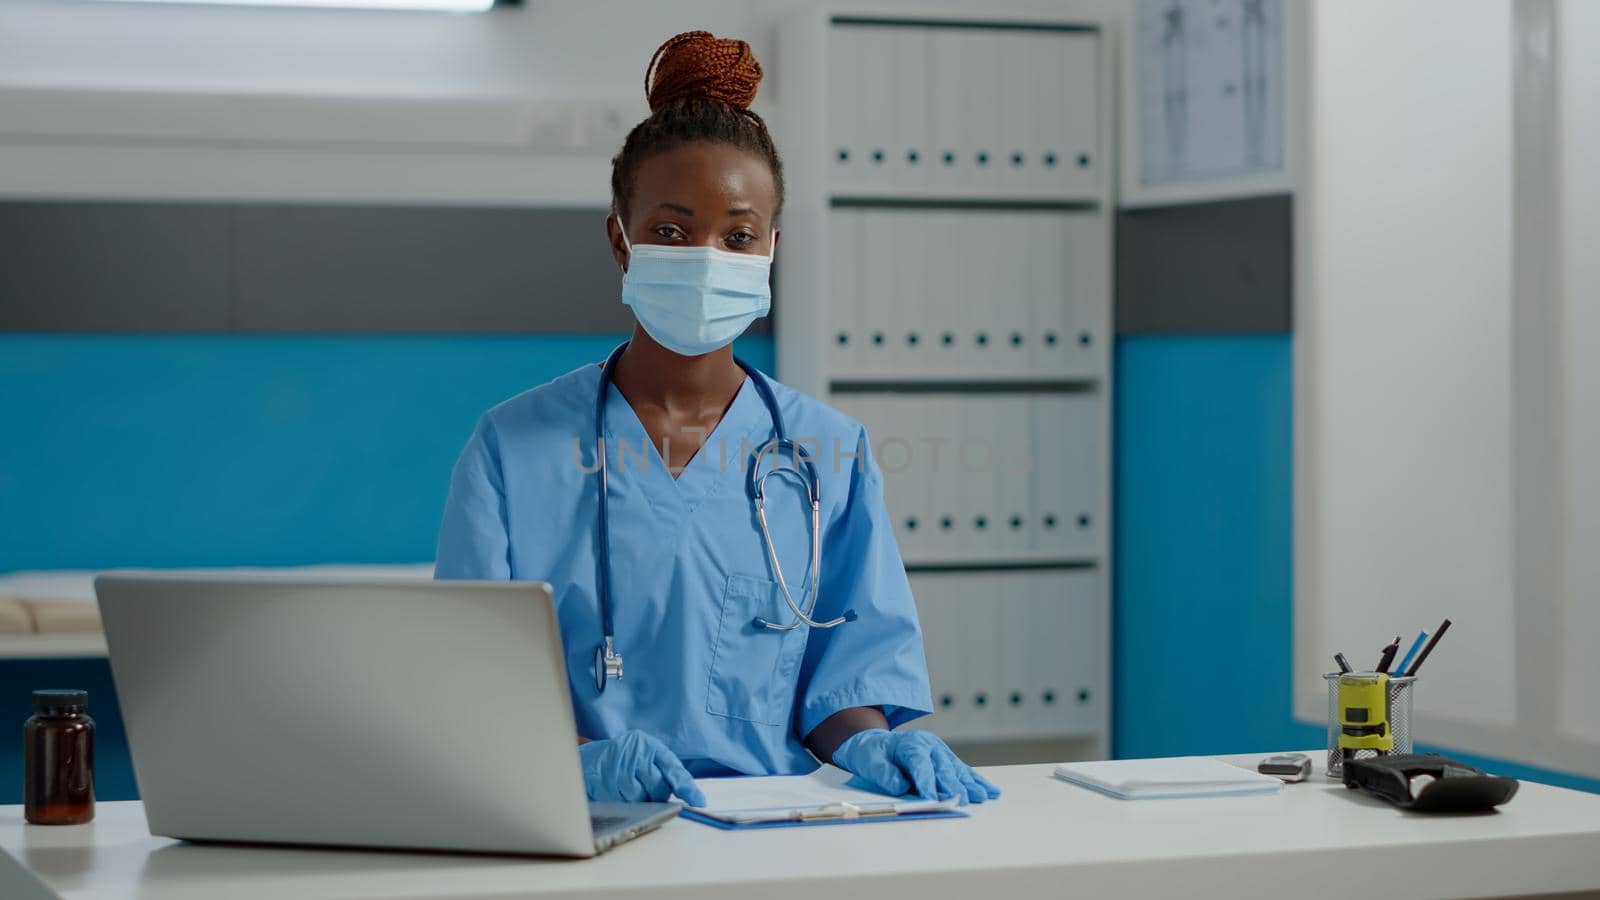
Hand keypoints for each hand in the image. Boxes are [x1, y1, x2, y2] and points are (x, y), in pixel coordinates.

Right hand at [578, 730, 705, 805]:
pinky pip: (624, 803)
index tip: (699, 801)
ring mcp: (617, 768)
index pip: (673, 768)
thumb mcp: (646, 755)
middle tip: (648, 790)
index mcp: (648, 744)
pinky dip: (626, 804)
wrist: (589, 759)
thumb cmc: (625, 759)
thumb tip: (689, 797)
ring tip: (631, 789)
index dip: (686, 786)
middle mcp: (634, 753)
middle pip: (658, 786)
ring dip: (640, 801)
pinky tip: (619, 793)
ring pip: (641, 797)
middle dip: (657, 794)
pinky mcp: (603, 783)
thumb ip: (665, 771)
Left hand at [831, 729, 999, 803]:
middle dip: (952, 785)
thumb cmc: (873, 754)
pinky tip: (991, 790)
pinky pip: (963, 771)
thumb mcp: (870, 761)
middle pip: (942, 767)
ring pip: (957, 770)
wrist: (876, 743)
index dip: (926, 781)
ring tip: (981, 796)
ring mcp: (941, 752)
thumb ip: (884, 774)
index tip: (932, 797)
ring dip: (969, 784)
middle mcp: (929, 746)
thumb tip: (901, 786)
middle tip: (961, 800)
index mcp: (910, 744)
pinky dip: (976, 781)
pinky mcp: (947, 760)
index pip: (920, 763)